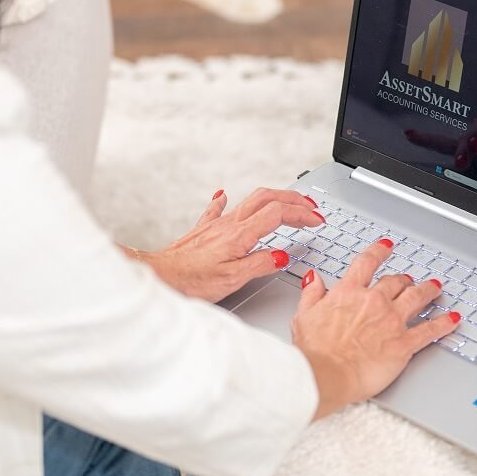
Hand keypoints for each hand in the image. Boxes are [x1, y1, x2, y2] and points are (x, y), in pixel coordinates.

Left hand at [133, 187, 323, 302]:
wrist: (159, 276)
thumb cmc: (190, 281)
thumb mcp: (233, 279)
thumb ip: (260, 264)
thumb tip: (282, 256)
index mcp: (240, 235)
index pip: (278, 214)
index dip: (301, 214)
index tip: (317, 220)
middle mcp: (229, 224)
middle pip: (267, 198)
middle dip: (293, 198)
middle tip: (311, 205)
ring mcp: (215, 224)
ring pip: (249, 200)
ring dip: (272, 197)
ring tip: (287, 200)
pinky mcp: (202, 229)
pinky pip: (216, 208)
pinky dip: (226, 200)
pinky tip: (224, 194)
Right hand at [290, 239, 460, 419]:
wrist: (325, 375)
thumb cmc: (314, 352)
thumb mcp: (303, 316)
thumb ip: (311, 294)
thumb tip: (314, 279)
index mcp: (348, 293)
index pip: (367, 263)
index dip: (379, 252)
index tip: (386, 246)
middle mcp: (373, 302)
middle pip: (395, 281)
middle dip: (404, 279)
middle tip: (408, 279)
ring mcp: (391, 321)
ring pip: (417, 297)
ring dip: (429, 290)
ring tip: (435, 287)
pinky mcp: (404, 344)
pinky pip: (430, 330)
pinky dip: (444, 323)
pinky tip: (453, 319)